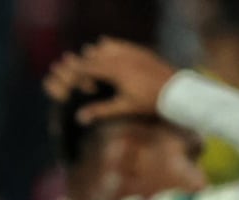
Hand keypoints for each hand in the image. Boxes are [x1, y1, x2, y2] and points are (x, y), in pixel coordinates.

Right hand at [43, 38, 177, 124]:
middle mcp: (122, 58)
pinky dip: (110, 45)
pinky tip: (105, 44)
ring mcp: (132, 52)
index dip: (74, 68)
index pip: (89, 67)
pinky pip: (121, 44)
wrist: (176, 90)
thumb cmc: (149, 102)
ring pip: (107, 47)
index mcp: (115, 71)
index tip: (62, 67)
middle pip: (95, 55)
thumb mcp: (124, 107)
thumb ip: (100, 110)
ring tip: (86, 53)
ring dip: (95, 51)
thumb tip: (78, 117)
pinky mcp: (141, 51)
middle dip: (81, 59)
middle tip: (66, 60)